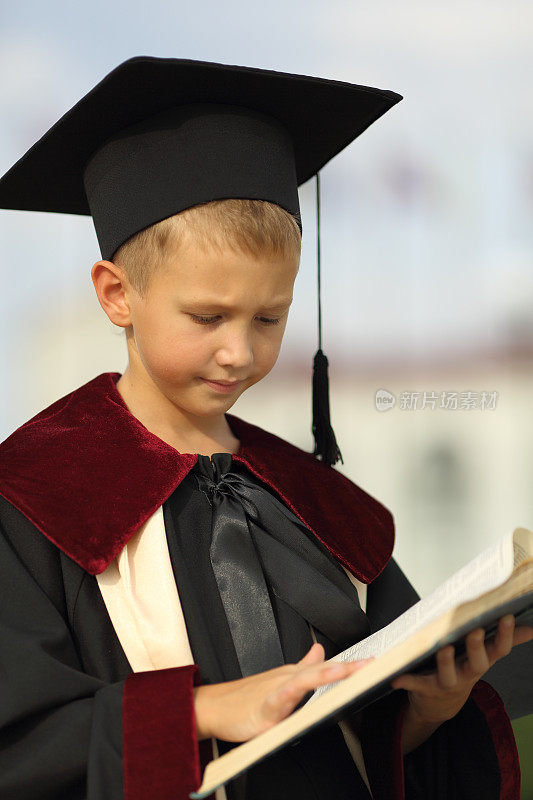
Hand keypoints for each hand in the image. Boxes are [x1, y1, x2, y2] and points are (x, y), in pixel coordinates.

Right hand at [193, 642, 372, 741]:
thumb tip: (321, 651)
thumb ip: (304, 667)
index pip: (330, 669)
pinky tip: (310, 687)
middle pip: (326, 670)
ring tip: (352, 671)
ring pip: (309, 678)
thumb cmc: (245, 698)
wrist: (213, 707)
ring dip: (331, 673)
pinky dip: (298, 689)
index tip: (379, 664)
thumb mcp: (279, 681)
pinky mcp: (265, 705)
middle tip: (377, 664)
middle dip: (352, 668)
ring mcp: (278, 690)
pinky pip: (285, 696)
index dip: (354, 666)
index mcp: (295, 676)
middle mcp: (290, 678)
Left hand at [391, 615, 532, 725]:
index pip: (499, 650)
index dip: (505, 635)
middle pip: (478, 664)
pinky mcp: (426, 689)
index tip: (506, 615)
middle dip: (477, 647)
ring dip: (446, 662)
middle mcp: (467, 674)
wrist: (440, 705)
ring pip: (448, 675)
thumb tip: (531, 628)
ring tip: (444, 647)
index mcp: (481, 662)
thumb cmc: (463, 669)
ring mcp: (447, 683)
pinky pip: (416, 685)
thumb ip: (505, 641)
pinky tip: (396, 678)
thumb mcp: (484, 657)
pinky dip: (406, 681)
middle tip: (476, 630)